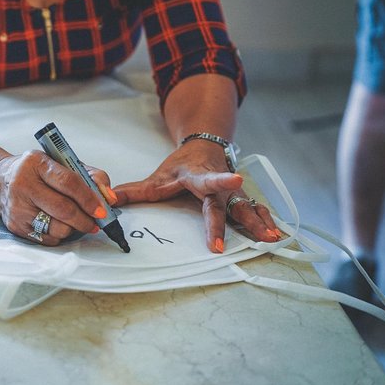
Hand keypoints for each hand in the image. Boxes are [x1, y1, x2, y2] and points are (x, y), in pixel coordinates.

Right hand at [0, 150, 110, 245]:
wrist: (0, 181)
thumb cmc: (36, 172)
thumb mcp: (62, 163)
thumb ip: (90, 176)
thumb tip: (109, 198)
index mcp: (37, 164)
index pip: (68, 183)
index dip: (89, 199)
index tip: (102, 210)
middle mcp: (23, 185)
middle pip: (63, 209)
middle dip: (85, 219)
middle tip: (96, 222)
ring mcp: (17, 207)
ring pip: (57, 228)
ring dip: (74, 228)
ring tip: (76, 221)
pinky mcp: (15, 226)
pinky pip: (48, 239)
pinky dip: (60, 235)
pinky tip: (60, 225)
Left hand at [112, 139, 280, 252]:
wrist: (205, 146)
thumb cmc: (181, 166)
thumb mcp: (157, 176)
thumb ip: (133, 191)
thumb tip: (107, 201)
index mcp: (198, 177)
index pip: (209, 181)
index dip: (222, 182)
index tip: (235, 181)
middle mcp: (220, 186)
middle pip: (230, 204)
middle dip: (242, 220)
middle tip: (253, 237)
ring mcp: (233, 193)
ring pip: (249, 207)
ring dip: (261, 223)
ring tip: (273, 239)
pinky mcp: (241, 199)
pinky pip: (256, 210)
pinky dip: (266, 222)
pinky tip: (276, 235)